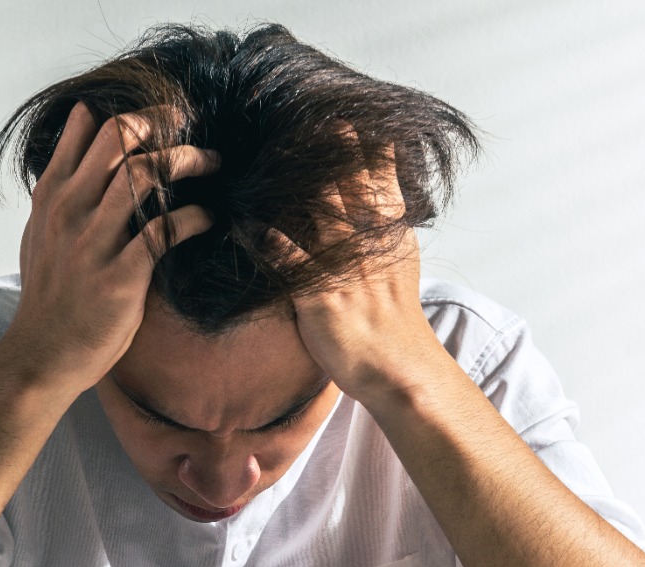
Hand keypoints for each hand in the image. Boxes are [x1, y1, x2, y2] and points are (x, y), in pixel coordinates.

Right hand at [2, 102, 218, 393]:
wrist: (42, 353)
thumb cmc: (49, 293)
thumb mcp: (39, 229)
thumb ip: (59, 183)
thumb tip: (79, 129)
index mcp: (52, 195)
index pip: (86, 126)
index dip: (128, 112)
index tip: (160, 116)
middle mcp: (70, 209)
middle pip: (119, 136)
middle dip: (162, 122)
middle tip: (190, 126)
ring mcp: (94, 242)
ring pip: (144, 174)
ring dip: (186, 160)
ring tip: (211, 162)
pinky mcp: (120, 276)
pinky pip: (164, 230)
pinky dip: (194, 216)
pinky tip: (207, 217)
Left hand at [268, 139, 440, 404]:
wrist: (401, 370)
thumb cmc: (394, 320)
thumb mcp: (401, 262)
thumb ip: (387, 225)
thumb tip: (381, 190)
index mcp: (390, 232)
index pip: (378, 176)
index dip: (358, 145)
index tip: (337, 118)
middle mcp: (368, 242)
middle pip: (344, 182)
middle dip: (321, 150)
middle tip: (293, 122)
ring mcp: (344, 267)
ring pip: (316, 209)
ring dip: (289, 182)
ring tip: (262, 157)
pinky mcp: (320, 297)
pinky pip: (286, 259)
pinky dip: (263, 239)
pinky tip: (242, 224)